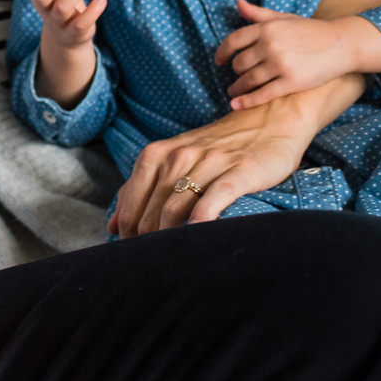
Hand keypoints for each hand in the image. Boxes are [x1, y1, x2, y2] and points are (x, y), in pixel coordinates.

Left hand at [109, 73, 361, 236]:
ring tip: (170, 258)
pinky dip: (202, 218)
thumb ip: (141, 188)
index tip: (130, 248)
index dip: (127, 227)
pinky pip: (215, 197)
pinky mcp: (240, 171)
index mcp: (157, 154)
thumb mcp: (174, 159)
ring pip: (177, 206)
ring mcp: (209, 163)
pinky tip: (197, 235)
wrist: (268, 119)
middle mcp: (178, 156)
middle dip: (146, 238)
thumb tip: (113, 227)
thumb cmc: (217, 147)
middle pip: (152, 208)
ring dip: (168, 236)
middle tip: (151, 261)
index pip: (131, 198)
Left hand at [216, 0, 380, 108]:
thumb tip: (238, 4)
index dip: (222, 53)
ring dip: (237, 88)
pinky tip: (236, 105)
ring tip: (233, 91)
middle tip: (237, 76)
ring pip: (248, 80)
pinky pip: (263, 94)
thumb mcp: (284, 18)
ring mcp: (280, 64)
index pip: (233, 41)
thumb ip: (259, 14)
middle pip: (240, 63)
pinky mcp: (291, 82)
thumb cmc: (311, 30)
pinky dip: (246, 101)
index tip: (219, 61)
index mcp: (267, 28)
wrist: (343, 44)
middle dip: (236, 71)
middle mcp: (270, 45)